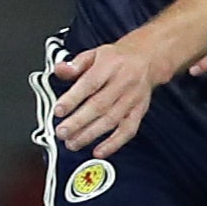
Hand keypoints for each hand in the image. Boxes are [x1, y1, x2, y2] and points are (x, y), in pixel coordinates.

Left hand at [46, 35, 167, 157]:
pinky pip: (128, 130)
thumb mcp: (94, 54)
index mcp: (109, 65)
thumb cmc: (117, 59)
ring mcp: (132, 99)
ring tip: (73, 143)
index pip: (90, 83)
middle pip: (99, 105)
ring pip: (111, 120)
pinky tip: (99, 151)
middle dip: (78, 121)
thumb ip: (75, 64)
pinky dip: (114, 143)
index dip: (73, 98)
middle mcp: (123, 82)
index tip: (59, 110)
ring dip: (90, 134)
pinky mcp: (139, 111)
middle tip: (62, 132)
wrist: (147, 59)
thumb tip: (60, 70)